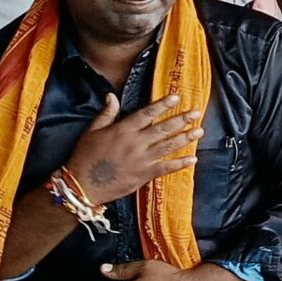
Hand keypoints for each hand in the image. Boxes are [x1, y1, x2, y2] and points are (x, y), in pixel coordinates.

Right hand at [62, 94, 201, 204]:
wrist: (82, 185)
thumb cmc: (85, 156)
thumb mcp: (92, 131)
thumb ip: (106, 114)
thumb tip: (112, 95)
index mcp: (123, 130)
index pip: (147, 114)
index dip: (162, 105)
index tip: (177, 97)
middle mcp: (135, 143)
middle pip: (163, 128)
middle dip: (182, 119)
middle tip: (196, 112)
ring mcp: (141, 159)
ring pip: (168, 146)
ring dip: (185, 138)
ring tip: (200, 131)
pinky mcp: (144, 175)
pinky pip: (166, 168)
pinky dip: (180, 164)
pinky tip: (193, 159)